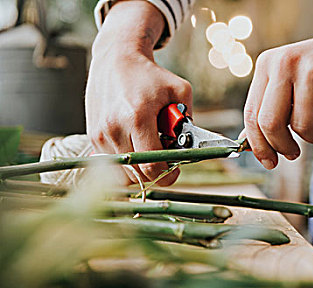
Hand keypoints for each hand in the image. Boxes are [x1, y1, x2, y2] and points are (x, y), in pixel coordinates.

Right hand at [86, 1, 191, 184]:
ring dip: (140, 169)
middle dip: (155, 172)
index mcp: (137, 117)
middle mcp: (114, 128)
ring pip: (123, 173)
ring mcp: (100, 134)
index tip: (175, 170)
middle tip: (165, 159)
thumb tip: (190, 149)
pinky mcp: (92, 136)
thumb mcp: (180, 91)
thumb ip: (189, 121)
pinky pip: (112, 164)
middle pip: (138, 174)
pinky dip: (126, 162)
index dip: (167, 175)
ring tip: (149, 150)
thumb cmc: (151, 76)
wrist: (116, 58)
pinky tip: (136, 145)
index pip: (152, 166)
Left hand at [243, 29, 312, 168]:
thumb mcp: (288, 83)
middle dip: (282, 146)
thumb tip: (247, 142)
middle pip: (271, 123)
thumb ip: (268, 109)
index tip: (268, 161)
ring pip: (302, 125)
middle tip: (292, 154)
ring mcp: (312, 68)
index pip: (252, 114)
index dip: (258, 145)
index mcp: (267, 64)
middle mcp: (285, 63)